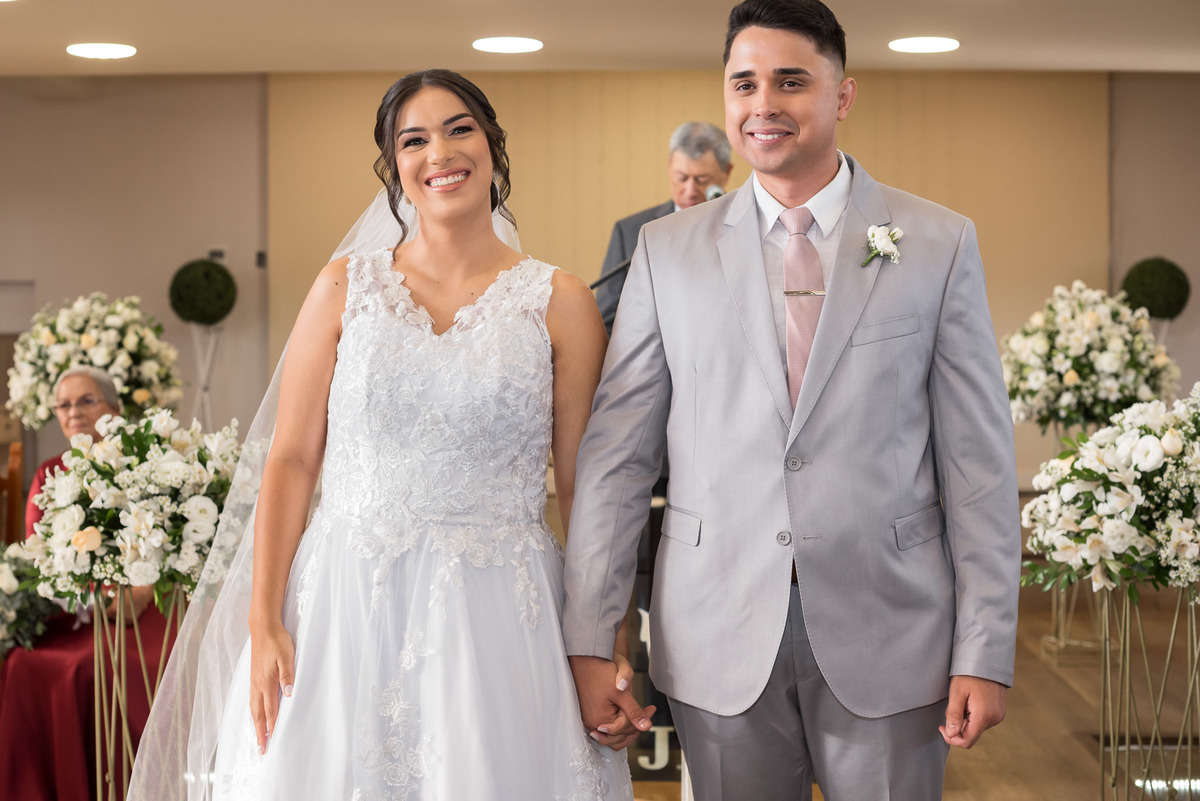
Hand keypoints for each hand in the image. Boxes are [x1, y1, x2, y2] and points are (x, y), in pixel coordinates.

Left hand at [104, 585, 154, 624]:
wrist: (142, 593)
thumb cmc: (129, 592)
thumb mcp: (116, 592)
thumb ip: (106, 594)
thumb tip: (98, 592)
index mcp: (114, 609)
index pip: (105, 614)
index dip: (104, 612)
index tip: (105, 610)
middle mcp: (119, 615)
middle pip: (111, 618)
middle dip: (111, 614)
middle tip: (113, 609)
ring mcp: (126, 618)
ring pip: (118, 621)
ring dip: (117, 617)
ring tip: (119, 612)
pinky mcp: (132, 619)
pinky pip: (126, 623)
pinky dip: (125, 620)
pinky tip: (126, 615)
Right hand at [249, 620, 295, 754]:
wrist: (262, 627)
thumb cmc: (277, 640)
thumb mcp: (287, 656)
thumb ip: (288, 675)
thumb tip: (289, 694)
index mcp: (267, 682)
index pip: (270, 711)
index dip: (271, 727)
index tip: (272, 742)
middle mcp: (258, 685)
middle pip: (258, 714)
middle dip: (261, 732)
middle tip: (262, 748)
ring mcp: (254, 681)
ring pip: (253, 708)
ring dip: (256, 723)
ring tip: (259, 736)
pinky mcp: (254, 676)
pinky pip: (252, 699)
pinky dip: (254, 711)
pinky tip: (256, 713)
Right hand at [569, 655, 653, 750]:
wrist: (585, 659)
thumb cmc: (600, 672)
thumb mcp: (621, 693)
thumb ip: (634, 712)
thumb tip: (646, 727)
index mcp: (600, 720)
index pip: (626, 729)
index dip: (641, 719)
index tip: (651, 709)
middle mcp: (592, 724)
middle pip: (620, 735)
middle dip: (635, 724)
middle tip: (648, 710)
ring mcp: (589, 720)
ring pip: (614, 733)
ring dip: (628, 725)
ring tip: (640, 713)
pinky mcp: (589, 714)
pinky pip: (607, 726)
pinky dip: (619, 722)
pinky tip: (626, 711)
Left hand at [940, 675, 1005, 748]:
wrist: (986, 658)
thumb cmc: (969, 674)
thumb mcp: (957, 693)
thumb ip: (954, 715)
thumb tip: (951, 734)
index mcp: (984, 716)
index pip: (967, 741)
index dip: (952, 738)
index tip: (941, 727)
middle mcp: (994, 718)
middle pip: (972, 734)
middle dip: (958, 726)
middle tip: (951, 708)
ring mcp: (999, 715)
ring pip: (977, 727)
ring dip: (966, 720)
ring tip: (962, 701)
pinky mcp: (999, 710)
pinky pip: (984, 720)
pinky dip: (973, 716)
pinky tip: (970, 701)